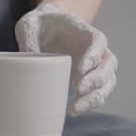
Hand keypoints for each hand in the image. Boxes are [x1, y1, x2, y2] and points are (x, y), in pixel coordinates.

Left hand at [15, 1, 117, 115]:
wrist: (46, 28)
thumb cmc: (40, 25)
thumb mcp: (28, 25)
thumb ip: (28, 39)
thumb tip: (29, 62)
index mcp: (84, 31)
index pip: (98, 41)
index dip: (94, 54)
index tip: (82, 68)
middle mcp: (96, 48)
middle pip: (108, 64)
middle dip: (96, 79)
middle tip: (79, 89)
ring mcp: (95, 65)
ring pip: (108, 82)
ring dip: (95, 96)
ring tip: (75, 108)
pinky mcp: (90, 80)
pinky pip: (98, 93)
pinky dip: (89, 104)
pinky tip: (73, 110)